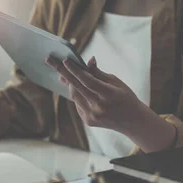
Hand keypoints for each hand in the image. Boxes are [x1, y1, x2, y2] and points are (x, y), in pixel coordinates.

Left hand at [45, 55, 176, 152]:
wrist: (132, 122)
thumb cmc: (125, 97)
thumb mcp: (116, 82)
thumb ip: (98, 73)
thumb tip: (87, 61)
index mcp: (109, 95)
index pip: (88, 81)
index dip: (75, 70)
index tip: (65, 61)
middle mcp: (99, 107)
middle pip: (76, 88)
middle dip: (63, 73)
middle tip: (50, 61)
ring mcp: (92, 116)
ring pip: (74, 96)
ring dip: (69, 83)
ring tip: (62, 72)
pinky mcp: (88, 121)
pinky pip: (77, 104)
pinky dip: (76, 94)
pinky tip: (76, 87)